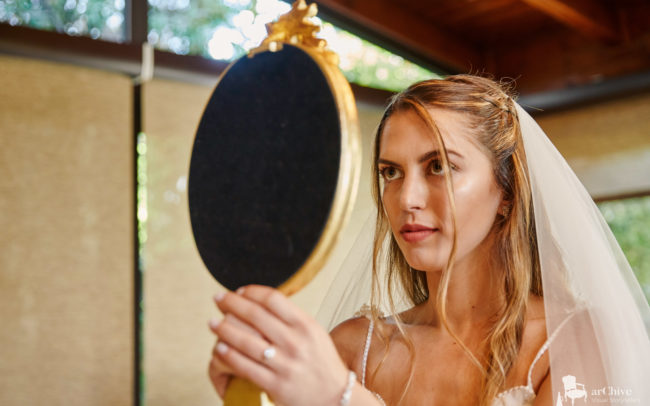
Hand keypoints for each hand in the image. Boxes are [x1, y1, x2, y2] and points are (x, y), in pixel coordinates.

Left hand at [208, 285, 349, 405]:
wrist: (335, 397)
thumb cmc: (321, 361)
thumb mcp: (314, 332)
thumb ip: (291, 318)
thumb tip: (260, 301)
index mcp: (305, 325)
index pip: (273, 299)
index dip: (252, 292)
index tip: (239, 291)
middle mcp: (295, 342)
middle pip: (256, 316)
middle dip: (231, 304)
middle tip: (218, 298)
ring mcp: (285, 364)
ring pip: (246, 341)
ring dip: (224, 329)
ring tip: (212, 323)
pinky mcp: (276, 385)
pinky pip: (246, 367)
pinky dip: (229, 355)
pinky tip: (219, 347)